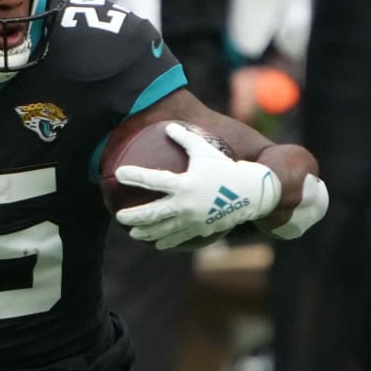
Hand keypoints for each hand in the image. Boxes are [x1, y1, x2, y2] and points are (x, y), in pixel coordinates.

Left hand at [114, 122, 280, 250]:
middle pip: (152, 214)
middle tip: (120, 217)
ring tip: (133, 233)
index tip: (119, 173)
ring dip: (145, 232)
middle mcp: (186, 204)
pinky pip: (178, 238)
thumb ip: (186, 139)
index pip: (154, 180)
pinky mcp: (200, 230)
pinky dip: (166, 242)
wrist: (251, 193)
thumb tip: (169, 126)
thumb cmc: (226, 168)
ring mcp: (192, 220)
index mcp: (185, 183)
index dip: (135, 176)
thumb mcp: (206, 150)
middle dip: (134, 216)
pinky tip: (156, 243)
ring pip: (163, 230)